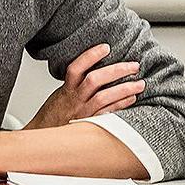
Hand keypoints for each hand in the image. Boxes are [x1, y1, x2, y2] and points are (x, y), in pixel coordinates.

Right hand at [25, 43, 144, 129]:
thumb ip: (75, 83)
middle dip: (116, 71)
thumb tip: (96, 68)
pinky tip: (131, 99)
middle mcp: (75, 100)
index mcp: (66, 90)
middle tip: (134, 66)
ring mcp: (83, 113)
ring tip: (140, 84)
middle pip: (94, 80)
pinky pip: (108, 114)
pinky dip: (121, 105)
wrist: (44, 137)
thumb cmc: (54, 116)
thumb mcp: (61, 95)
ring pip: (104, 98)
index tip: (106, 47)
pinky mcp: (90, 125)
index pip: (76, 68)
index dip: (90, 56)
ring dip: (125, 89)